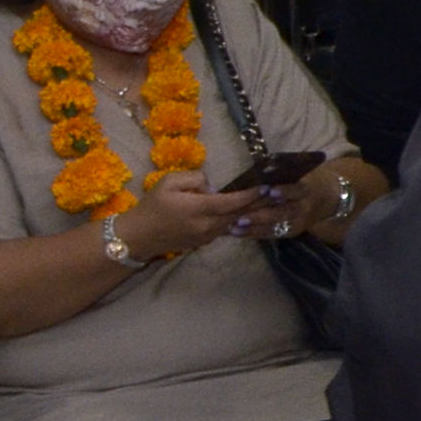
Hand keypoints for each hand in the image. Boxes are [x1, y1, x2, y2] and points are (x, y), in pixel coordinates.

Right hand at [113, 171, 263, 260]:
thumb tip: (212, 186)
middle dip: (261, 204)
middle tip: (280, 194)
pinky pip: (228, 228)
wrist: (140, 235)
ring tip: (272, 204)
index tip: (267, 186)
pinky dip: (240, 220)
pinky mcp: (206, 241)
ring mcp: (209, 235)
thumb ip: (194, 179)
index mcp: (199, 208)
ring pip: (236, 222)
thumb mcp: (168, 182)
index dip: (252, 194)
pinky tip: (251, 214)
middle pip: (241, 213)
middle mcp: (209, 224)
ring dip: (254, 213)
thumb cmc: (152, 205)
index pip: (233, 201)